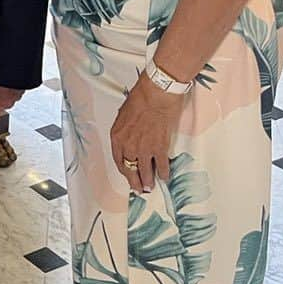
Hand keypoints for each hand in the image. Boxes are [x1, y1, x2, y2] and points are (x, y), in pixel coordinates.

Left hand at [109, 74, 185, 193]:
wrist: (156, 95)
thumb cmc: (140, 99)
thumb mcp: (124, 114)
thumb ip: (126, 130)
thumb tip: (130, 137)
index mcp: (117, 137)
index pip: (118, 160)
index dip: (124, 171)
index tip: (128, 176)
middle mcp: (128, 145)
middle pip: (130, 168)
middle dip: (135, 180)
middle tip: (138, 188)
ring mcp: (144, 148)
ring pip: (145, 170)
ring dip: (148, 180)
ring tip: (150, 187)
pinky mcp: (160, 148)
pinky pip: (161, 165)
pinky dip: (164, 172)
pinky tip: (165, 176)